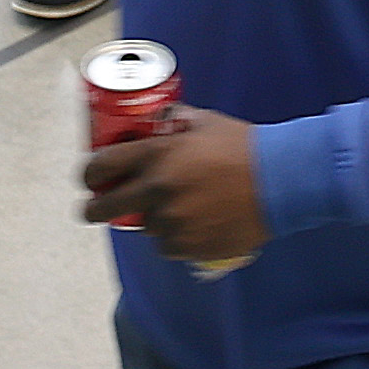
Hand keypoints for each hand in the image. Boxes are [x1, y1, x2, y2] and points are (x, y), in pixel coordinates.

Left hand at [80, 110, 264, 267]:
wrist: (280, 181)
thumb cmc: (243, 147)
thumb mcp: (202, 121)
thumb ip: (171, 121)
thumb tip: (150, 122)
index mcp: (156, 155)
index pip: (100, 166)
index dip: (88, 174)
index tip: (89, 179)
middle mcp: (157, 190)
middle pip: (103, 209)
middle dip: (95, 208)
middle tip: (98, 207)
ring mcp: (172, 222)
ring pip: (144, 227)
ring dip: (153, 219)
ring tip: (181, 207)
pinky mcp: (188, 247)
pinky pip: (168, 246)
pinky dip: (176, 238)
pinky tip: (196, 224)